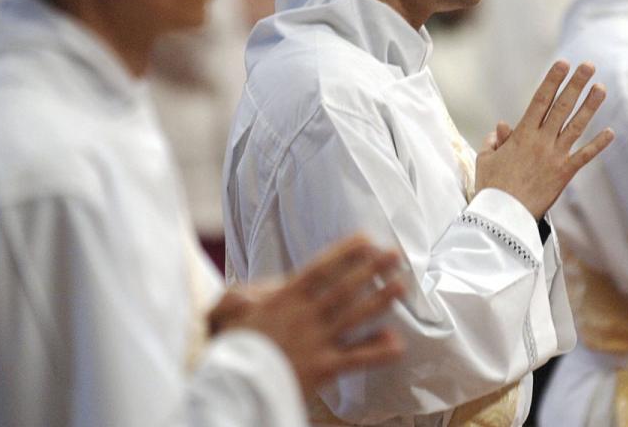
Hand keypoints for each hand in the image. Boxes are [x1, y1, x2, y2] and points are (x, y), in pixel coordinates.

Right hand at [211, 235, 405, 393]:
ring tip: (401, 286)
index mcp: (284, 298)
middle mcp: (304, 316)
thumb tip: (261, 290)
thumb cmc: (231, 347)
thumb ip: (244, 295)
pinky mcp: (323, 369)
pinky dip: (378, 352)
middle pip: (344, 288)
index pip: (320, 268)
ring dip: (381, 300)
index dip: (345, 252)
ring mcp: (316, 341)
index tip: (366, 240)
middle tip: (395, 256)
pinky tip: (397, 344)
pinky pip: (356, 358)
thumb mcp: (226, 313)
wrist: (232, 387)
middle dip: (371, 270)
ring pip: (355, 316)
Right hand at [476, 61, 615, 218]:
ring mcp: (555, 157)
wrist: (504, 217)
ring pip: (576, 126)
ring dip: (590, 106)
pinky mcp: (564, 174)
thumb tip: (502, 127)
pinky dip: (598, 145)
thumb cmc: (491, 188)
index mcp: (521, 135)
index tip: (562, 63)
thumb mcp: (486, 160)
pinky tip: (611, 132)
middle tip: (588, 66)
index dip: (552, 80)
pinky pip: (584, 156)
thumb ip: (494, 141)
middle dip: (575, 84)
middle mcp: (541, 142)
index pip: (540, 100)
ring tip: (601, 88)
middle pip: (561, 107)